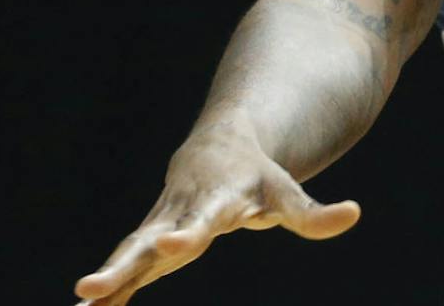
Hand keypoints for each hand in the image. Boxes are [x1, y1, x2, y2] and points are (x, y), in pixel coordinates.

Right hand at [73, 123, 359, 304]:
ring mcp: (157, 229)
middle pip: (147, 240)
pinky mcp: (147, 246)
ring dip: (103, 282)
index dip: (188, 233)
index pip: (201, 218)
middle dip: (120, 263)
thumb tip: (353, 213)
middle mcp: (177, 214)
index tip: (173, 246)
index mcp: (213, 201)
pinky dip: (104, 293)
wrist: (215, 151)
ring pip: (125, 257)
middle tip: (90, 285)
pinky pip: (122, 271)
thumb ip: (314, 212)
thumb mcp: (287, 194)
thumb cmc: (256, 178)